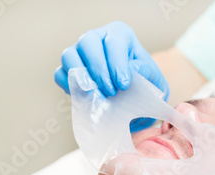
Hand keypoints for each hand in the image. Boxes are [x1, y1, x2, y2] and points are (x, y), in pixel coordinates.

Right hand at [54, 21, 169, 130]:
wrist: (134, 98)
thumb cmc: (145, 83)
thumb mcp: (154, 78)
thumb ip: (147, 72)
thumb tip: (133, 68)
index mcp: (120, 35)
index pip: (115, 41)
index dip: (117, 63)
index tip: (124, 85)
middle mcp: (97, 38)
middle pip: (88, 42)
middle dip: (98, 69)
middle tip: (111, 91)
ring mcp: (80, 53)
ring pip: (69, 55)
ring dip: (80, 76)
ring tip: (94, 94)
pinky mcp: (69, 70)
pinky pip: (60, 73)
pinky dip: (68, 86)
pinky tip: (85, 98)